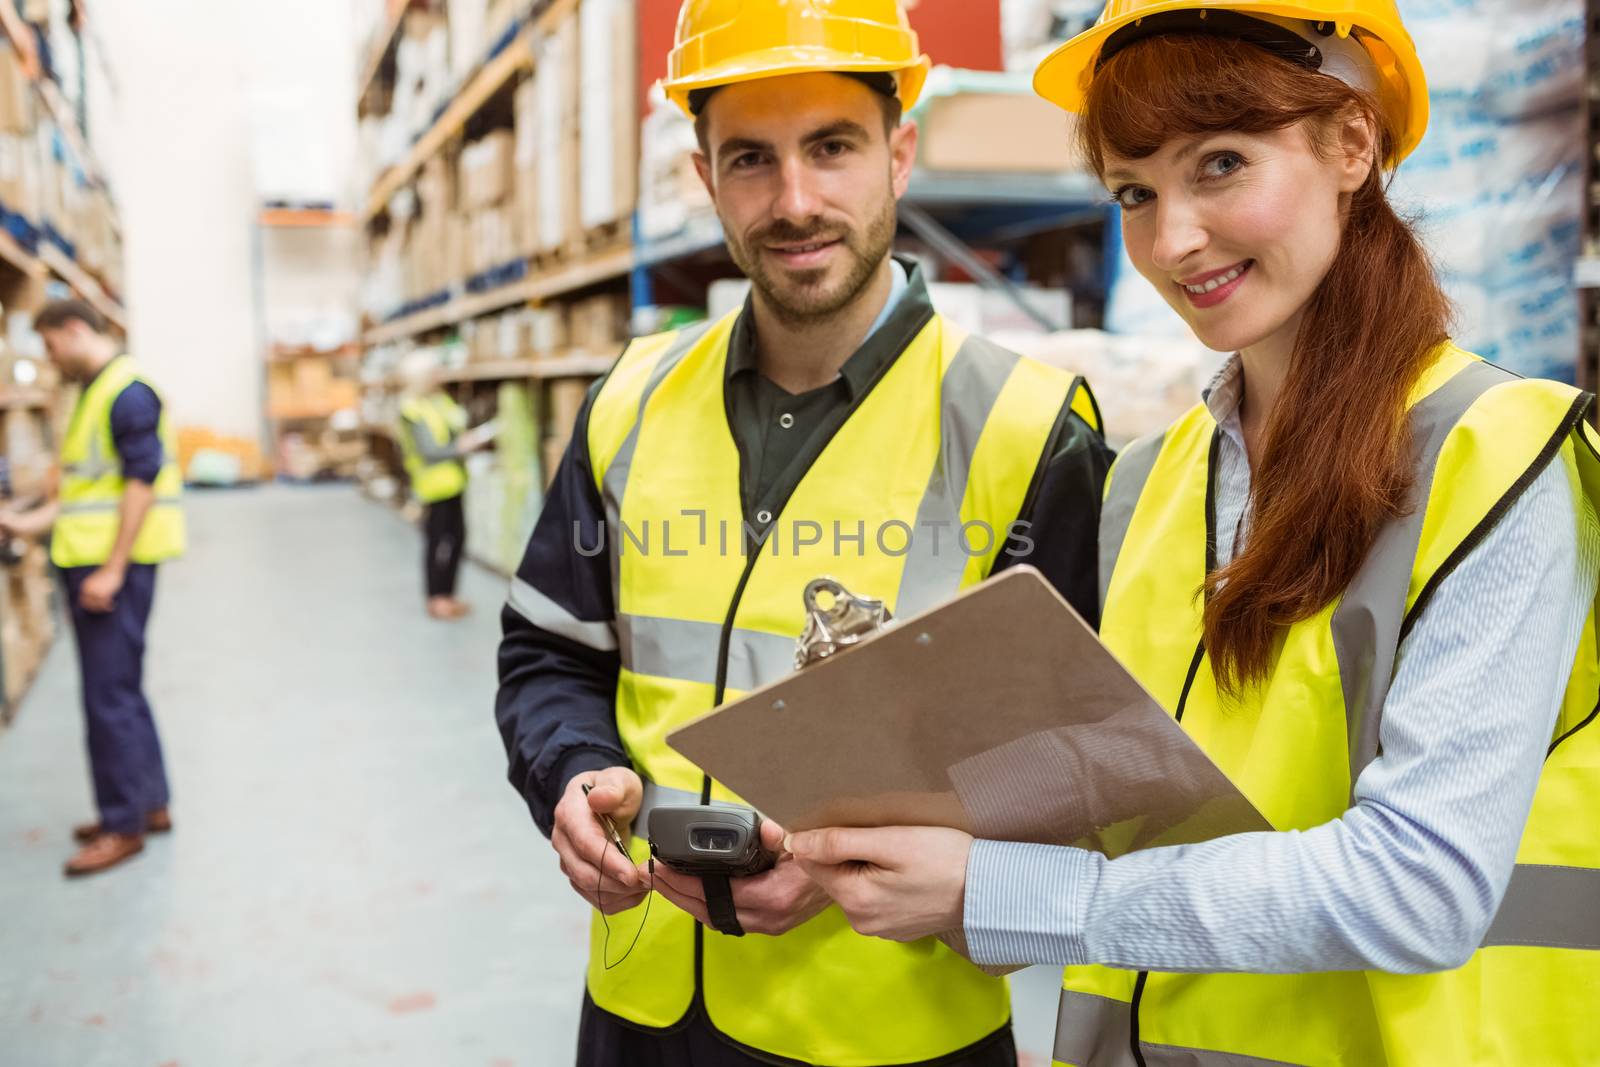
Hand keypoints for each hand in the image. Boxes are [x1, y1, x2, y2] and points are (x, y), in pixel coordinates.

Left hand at [79, 564, 126, 614]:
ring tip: (109, 607)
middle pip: (90, 605)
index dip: (90, 607)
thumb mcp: (96, 582)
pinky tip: (113, 605)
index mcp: (85, 587)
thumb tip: (96, 599)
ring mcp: (95, 592)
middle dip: (97, 609)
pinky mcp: (103, 594)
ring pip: (97, 606)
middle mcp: (88, 590)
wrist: (113, 567)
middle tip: (104, 609)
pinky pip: (105, 604)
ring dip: (103, 608)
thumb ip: (93, 589)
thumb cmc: (108, 574)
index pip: (83, 602)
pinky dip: (109, 606)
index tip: (97, 608)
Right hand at [552, 767, 647, 914]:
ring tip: (646, 884)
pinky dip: (617, 900)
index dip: (608, 862)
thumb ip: (612, 788)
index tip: (631, 874)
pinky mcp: (577, 875)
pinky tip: (636, 892)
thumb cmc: (612, 790)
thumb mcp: (618, 780)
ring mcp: (568, 860)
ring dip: (620, 893)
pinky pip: (594, 897)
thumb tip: (598, 799)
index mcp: (570, 814)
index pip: (586, 844)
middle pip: (585, 873)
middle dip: (618, 882)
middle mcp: (563, 840)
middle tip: (648, 880)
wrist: (602, 801)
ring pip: (589, 889)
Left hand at [644, 819, 830, 935]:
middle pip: (707, 912)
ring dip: (686, 902)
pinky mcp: (769, 925)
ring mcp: (768, 925)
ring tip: (663, 882)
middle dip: (675, 893)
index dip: (684, 883)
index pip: (716, 894)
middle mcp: (768, 918)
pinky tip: (691, 892)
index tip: (660, 868)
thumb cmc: (827, 858)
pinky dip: (705, 906)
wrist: (850, 879)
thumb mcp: (806, 841)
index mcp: (773, 897)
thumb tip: (767, 829)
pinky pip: (727, 920)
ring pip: (715, 919)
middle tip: (649, 875)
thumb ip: (782, 836)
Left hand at [788, 826, 972, 941]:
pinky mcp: (898, 927)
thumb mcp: (890, 841)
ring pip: (855, 886)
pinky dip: (884, 881)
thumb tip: (795, 842)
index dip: (827, 838)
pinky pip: (876, 898)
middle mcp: (861, 921)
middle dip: (850, 852)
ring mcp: (880, 928)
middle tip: (887, 838)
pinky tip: (909, 872)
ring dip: (868, 866)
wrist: (991, 890)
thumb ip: (838, 841)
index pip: (813, 862)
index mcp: (854, 899)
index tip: (857, 827)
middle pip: (834, 875)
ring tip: (902, 854)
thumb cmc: (945, 859)